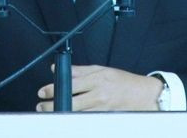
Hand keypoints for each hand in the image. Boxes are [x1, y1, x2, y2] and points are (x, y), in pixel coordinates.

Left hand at [36, 65, 161, 110]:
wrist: (144, 95)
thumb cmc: (123, 81)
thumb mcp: (101, 70)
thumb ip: (79, 70)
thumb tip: (59, 68)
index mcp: (97, 77)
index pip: (70, 82)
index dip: (54, 87)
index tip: (43, 91)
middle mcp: (98, 92)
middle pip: (71, 100)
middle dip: (53, 104)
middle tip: (41, 106)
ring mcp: (102, 106)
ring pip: (76, 112)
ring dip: (61, 112)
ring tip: (50, 112)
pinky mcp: (104, 116)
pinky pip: (86, 118)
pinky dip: (75, 118)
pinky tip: (66, 117)